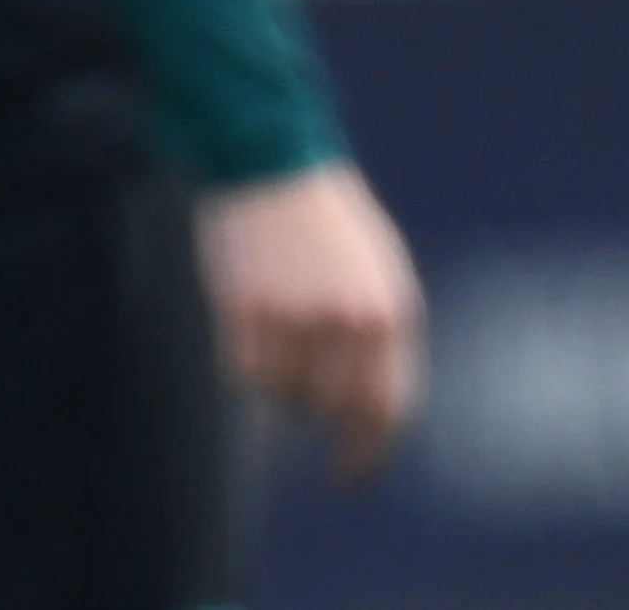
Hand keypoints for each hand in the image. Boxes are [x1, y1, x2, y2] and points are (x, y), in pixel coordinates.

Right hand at [196, 162, 424, 478]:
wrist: (270, 153)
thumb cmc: (328, 217)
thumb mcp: (380, 272)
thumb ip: (381, 337)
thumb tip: (373, 412)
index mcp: (390, 314)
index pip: (384, 412)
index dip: (364, 454)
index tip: (345, 475)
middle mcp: (347, 323)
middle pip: (324, 408)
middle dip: (308, 403)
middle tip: (291, 375)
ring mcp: (294, 317)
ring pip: (278, 392)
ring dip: (271, 374)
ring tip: (269, 319)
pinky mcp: (243, 310)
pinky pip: (240, 372)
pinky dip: (238, 360)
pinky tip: (240, 320)